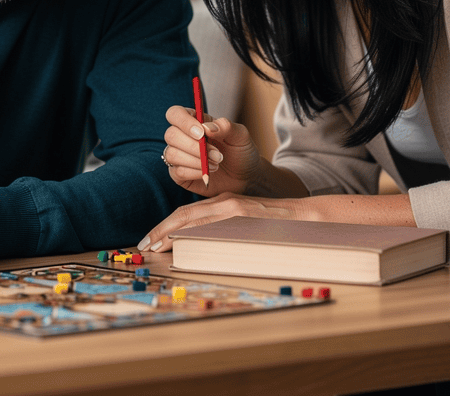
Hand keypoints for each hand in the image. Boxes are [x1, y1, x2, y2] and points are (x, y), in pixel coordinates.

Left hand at [139, 192, 297, 251]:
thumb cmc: (277, 227)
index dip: (166, 227)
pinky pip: (210, 222)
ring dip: (169, 232)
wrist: (306, 216)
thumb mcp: (245, 227)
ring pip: (191, 217)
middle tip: (144, 245)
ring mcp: (231, 206)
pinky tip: (178, 240)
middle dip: (160, 230)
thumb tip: (200, 248)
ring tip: (153, 246)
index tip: (151, 241)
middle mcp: (223, 202)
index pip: (187, 215)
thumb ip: (225, 231)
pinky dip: (191, 231)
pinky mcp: (240, 212)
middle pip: (183, 215)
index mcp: (223, 205)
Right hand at [161, 105, 261, 195]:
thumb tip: (206, 127)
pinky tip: (207, 173)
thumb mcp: (240, 136)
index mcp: (194, 121)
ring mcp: (178, 155)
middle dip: (194, 147)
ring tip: (216, 164)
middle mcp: (182, 136)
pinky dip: (194, 172)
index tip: (201, 134)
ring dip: (196, 161)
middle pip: (171, 135)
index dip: (184, 122)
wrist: (246, 177)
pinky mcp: (179, 174)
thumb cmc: (241, 152)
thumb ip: (226, 127)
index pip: (175, 114)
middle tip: (217, 155)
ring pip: (172, 154)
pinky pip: (177, 172)